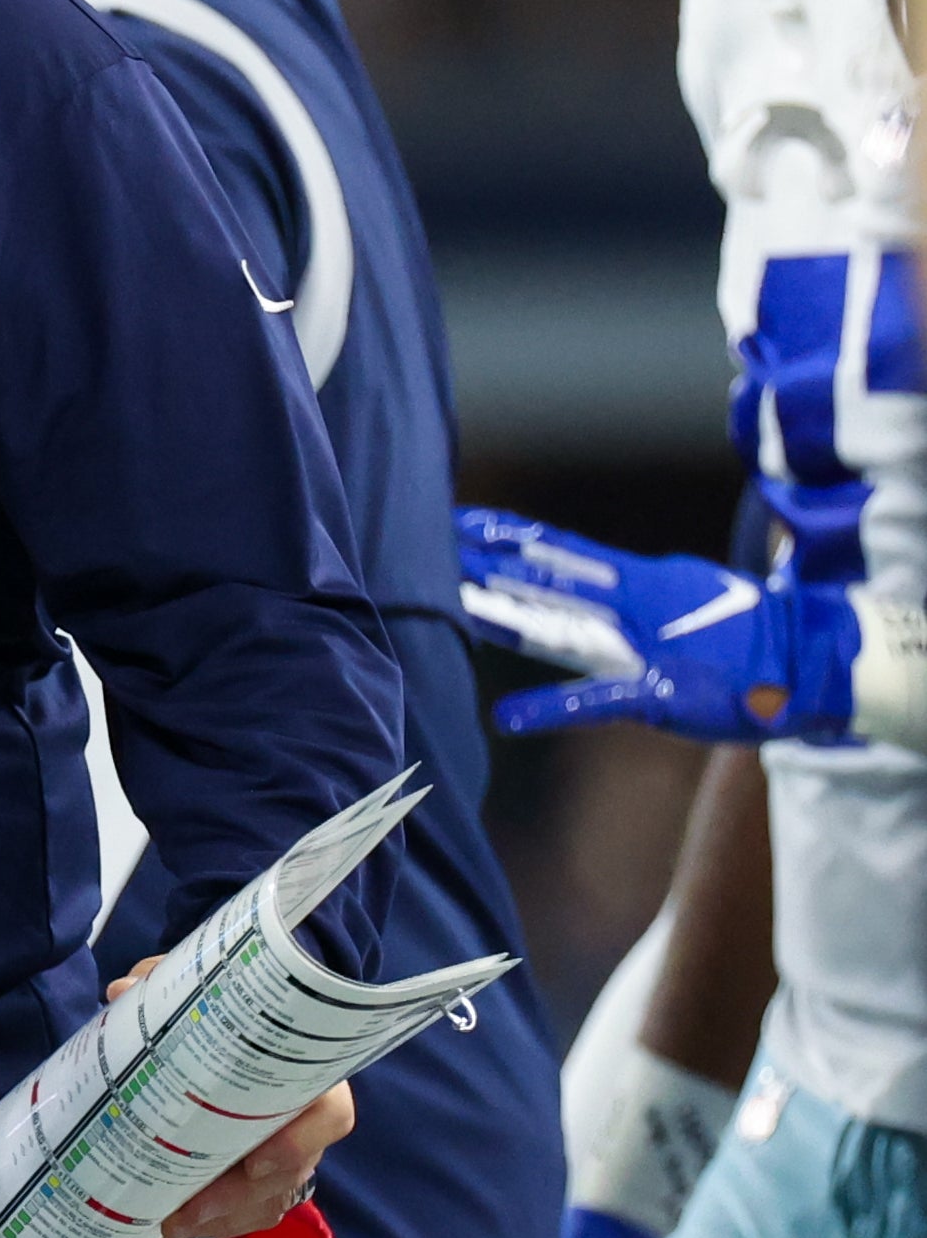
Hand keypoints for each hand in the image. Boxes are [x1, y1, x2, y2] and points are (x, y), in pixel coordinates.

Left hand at [106, 956, 357, 1237]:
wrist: (232, 1024)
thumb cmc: (224, 1010)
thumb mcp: (197, 991)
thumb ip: (168, 985)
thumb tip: (125, 992)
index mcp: (306, 1074)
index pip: (330, 1114)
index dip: (302, 1143)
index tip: (258, 1161)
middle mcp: (306, 1119)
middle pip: (293, 1171)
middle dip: (242, 1196)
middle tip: (190, 1208)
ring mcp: (289, 1151)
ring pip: (271, 1198)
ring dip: (225, 1217)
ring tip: (171, 1224)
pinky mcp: (264, 1174)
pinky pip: (253, 1210)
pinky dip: (219, 1221)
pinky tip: (177, 1224)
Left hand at [455, 508, 860, 742]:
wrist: (812, 660)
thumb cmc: (744, 632)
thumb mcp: (683, 594)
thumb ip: (633, 589)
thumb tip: (593, 578)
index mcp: (639, 580)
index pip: (557, 550)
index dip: (504, 535)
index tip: (452, 520)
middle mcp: (633, 603)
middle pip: (543, 578)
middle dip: (484, 564)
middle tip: (423, 545)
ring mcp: (644, 645)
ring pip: (559, 624)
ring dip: (503, 615)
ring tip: (449, 603)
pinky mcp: (659, 690)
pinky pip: (595, 700)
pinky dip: (548, 708)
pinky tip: (506, 717)